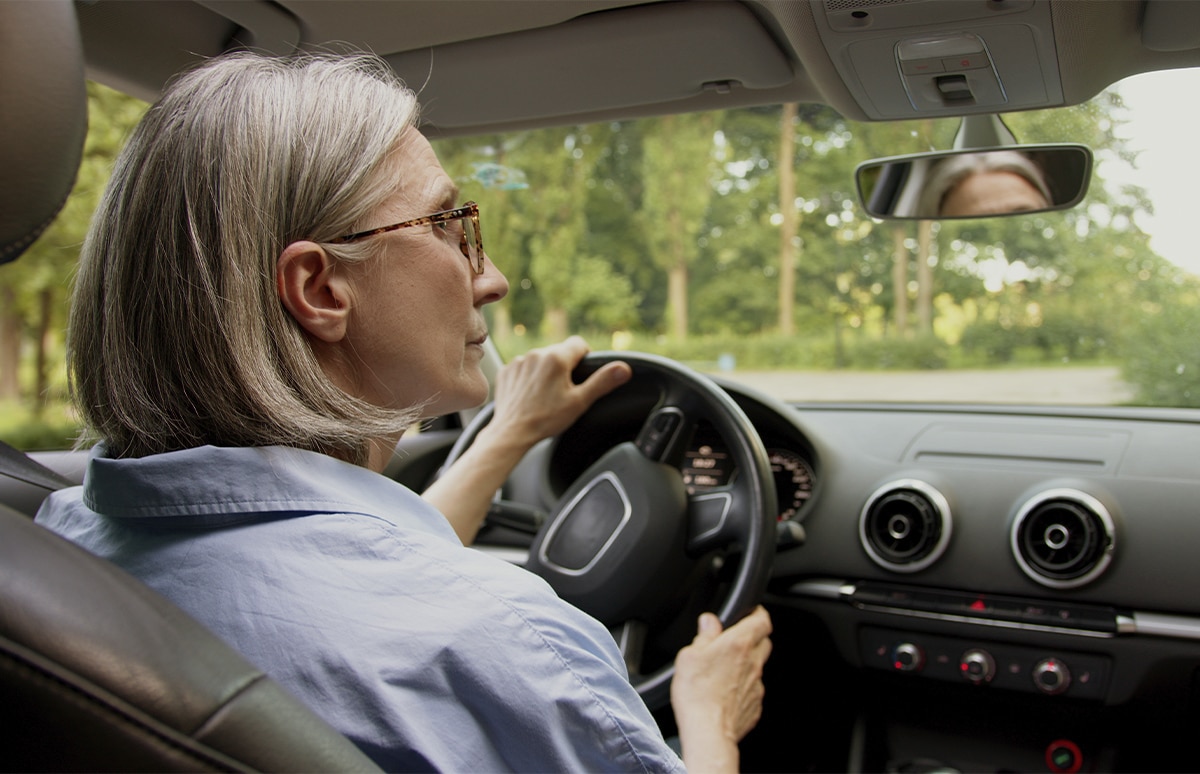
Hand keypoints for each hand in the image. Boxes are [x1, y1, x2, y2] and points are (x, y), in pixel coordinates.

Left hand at [423, 336, 629, 543]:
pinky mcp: (506, 371)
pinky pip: (523, 368)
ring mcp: (519, 362)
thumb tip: (624, 368)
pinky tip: (530, 396)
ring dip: (545, 372)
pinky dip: (528, 378)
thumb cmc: (546, 419)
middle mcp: (536, 354)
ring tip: (546, 396)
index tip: (582, 375)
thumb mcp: (580, 402)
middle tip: (564, 391)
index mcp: (556, 358)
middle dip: (564, 367)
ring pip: (540, 360)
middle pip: (559, 352)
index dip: (584, 358)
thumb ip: (603, 382)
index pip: (579, 344)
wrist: (512, 433)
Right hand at [671, 606, 772, 773]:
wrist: (708, 732)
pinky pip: (753, 689)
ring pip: (758, 667)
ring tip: (724, 670)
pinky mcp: (754, 705)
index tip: (751, 612)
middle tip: (736, 639)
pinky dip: (743, 687)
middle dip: (754, 637)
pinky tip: (725, 692)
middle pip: (764, 642)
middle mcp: (753, 663)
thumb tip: (709, 622)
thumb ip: (704, 635)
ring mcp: (756, 686)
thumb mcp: (689, 656)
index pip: (762, 619)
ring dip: (747, 663)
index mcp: (739, 644)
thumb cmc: (697, 695)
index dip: (758, 612)